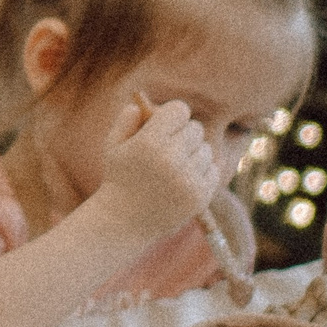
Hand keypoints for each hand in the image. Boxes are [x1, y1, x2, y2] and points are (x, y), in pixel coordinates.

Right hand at [92, 96, 221, 241]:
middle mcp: (170, 159)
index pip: (180, 110)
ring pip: (206, 149)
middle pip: (196, 128)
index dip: (173, 116)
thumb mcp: (113, 145)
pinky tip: (184, 180)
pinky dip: (202, 173)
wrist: (123, 222)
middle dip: (184, 135)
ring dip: (194, 154)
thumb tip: (142, 104)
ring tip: (176, 166)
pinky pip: (214, 170)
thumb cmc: (119, 178)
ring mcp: (187, 179)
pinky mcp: (200, 197)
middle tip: (170, 148)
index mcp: (149, 142)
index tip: (166, 126)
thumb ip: (126, 119)